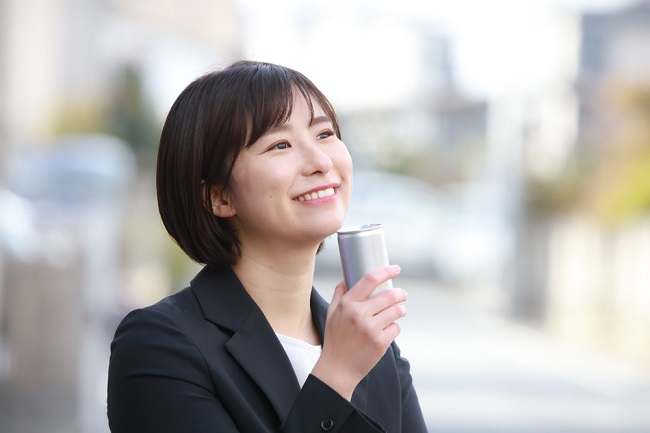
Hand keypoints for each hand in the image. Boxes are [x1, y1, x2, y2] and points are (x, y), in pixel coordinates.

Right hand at [311, 265, 406, 399]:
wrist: (338, 369)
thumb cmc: (335, 339)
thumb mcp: (331, 314)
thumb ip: (339, 294)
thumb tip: (347, 278)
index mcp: (347, 304)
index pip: (369, 279)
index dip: (386, 271)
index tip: (396, 269)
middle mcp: (359, 315)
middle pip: (389, 295)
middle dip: (400, 293)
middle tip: (402, 294)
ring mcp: (370, 329)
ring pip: (396, 311)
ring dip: (401, 309)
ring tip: (399, 311)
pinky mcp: (380, 343)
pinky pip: (396, 328)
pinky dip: (394, 327)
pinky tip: (388, 330)